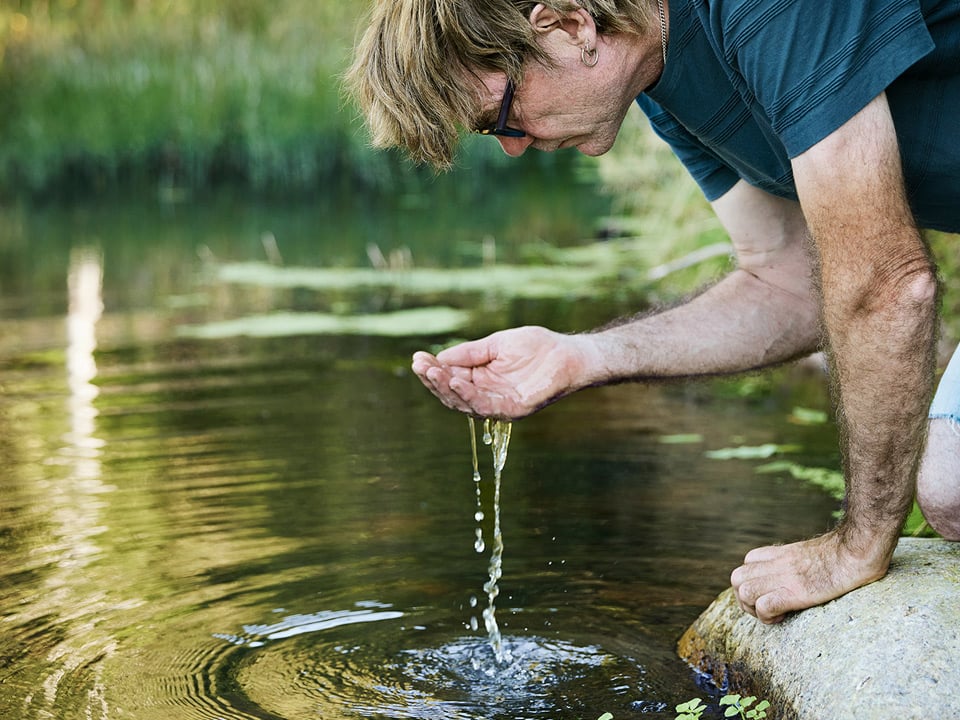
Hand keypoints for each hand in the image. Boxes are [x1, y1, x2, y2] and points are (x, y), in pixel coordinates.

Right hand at [411, 326, 597, 418]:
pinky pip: (486, 405)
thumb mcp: (496, 344)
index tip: (417, 358)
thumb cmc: (538, 347)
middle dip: (434, 379)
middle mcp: (488, 396)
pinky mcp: (514, 409)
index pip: (450, 379)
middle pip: (452, 393)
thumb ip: (470, 353)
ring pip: (465, 402)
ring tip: (431, 372)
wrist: (569, 354)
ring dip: (446, 388)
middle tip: (418, 365)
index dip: (433, 370)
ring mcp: (500, 405)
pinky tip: (456, 381)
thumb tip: (440, 357)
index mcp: (482, 380)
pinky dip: (469, 395)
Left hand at [730, 527, 892, 623]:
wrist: (860, 550)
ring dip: (754, 609)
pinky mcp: (796, 592)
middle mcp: (778, 563)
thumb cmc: (849, 553)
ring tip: (774, 613)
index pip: (748, 561)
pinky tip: (785, 615)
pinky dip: (768, 615)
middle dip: (745, 598)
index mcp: (782, 553)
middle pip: (737, 578)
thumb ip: (802, 559)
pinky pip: (764, 605)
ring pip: (744, 592)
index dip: (753, 580)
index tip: (770, 591)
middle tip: (766, 608)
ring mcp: (785, 577)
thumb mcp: (816, 551)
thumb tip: (807, 570)